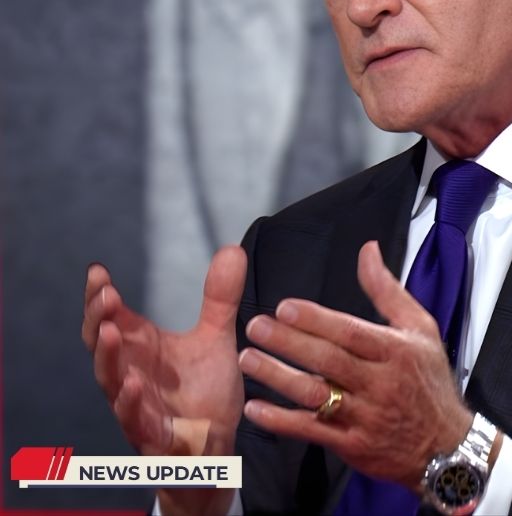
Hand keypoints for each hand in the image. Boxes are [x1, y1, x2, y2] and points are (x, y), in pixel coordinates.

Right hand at [82, 246, 246, 515]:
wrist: (217, 444)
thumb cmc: (204, 391)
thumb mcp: (215, 337)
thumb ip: (219, 297)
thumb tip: (232, 249)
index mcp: (141, 348)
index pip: (111, 318)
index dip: (100, 296)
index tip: (97, 270)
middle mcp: (132, 373)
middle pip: (102, 345)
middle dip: (98, 319)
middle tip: (104, 294)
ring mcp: (138, 405)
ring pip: (111, 382)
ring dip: (107, 357)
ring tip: (109, 330)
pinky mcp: (153, 434)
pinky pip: (136, 420)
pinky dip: (131, 403)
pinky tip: (133, 384)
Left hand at [239, 241, 472, 490]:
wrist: (446, 446)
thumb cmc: (429, 380)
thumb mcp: (420, 328)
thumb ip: (387, 290)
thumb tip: (367, 250)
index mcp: (395, 351)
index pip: (351, 332)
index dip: (316, 320)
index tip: (285, 308)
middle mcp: (380, 383)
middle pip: (329, 360)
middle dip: (289, 343)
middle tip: (256, 327)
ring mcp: (365, 417)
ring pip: (316, 394)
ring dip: (278, 378)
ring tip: (248, 360)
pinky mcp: (353, 445)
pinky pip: (312, 431)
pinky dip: (282, 420)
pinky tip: (256, 409)